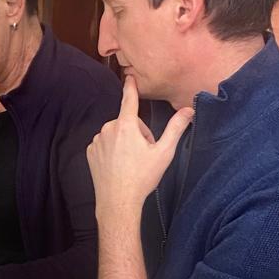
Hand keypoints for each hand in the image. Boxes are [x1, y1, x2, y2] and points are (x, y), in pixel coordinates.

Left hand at [87, 74, 193, 220]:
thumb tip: (188, 110)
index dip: (131, 87)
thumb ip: (176, 128)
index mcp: (126, 126)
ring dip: (125, 143)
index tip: (129, 77)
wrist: (118, 202)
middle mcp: (108, 129)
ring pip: (116, 134)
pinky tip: (119, 166)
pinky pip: (104, 144)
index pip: (129, 99)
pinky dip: (112, 151)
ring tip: (132, 163)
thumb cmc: (141, 178)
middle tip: (145, 154)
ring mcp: (97, 141)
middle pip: (127, 123)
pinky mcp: (90, 152)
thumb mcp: (164, 152)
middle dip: (138, 134)